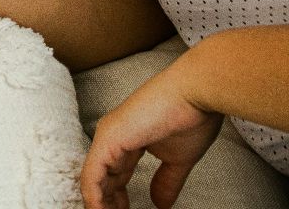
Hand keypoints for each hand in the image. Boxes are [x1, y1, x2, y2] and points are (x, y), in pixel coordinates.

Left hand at [80, 61, 222, 208]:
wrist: (196, 91)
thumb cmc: (192, 115)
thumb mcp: (179, 159)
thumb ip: (166, 181)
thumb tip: (161, 204)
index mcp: (127, 138)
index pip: (114, 174)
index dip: (117, 199)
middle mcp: (113, 135)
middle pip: (101, 179)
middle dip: (108, 204)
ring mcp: (108, 136)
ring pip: (93, 180)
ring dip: (100, 205)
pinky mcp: (109, 139)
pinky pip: (92, 177)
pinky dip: (95, 199)